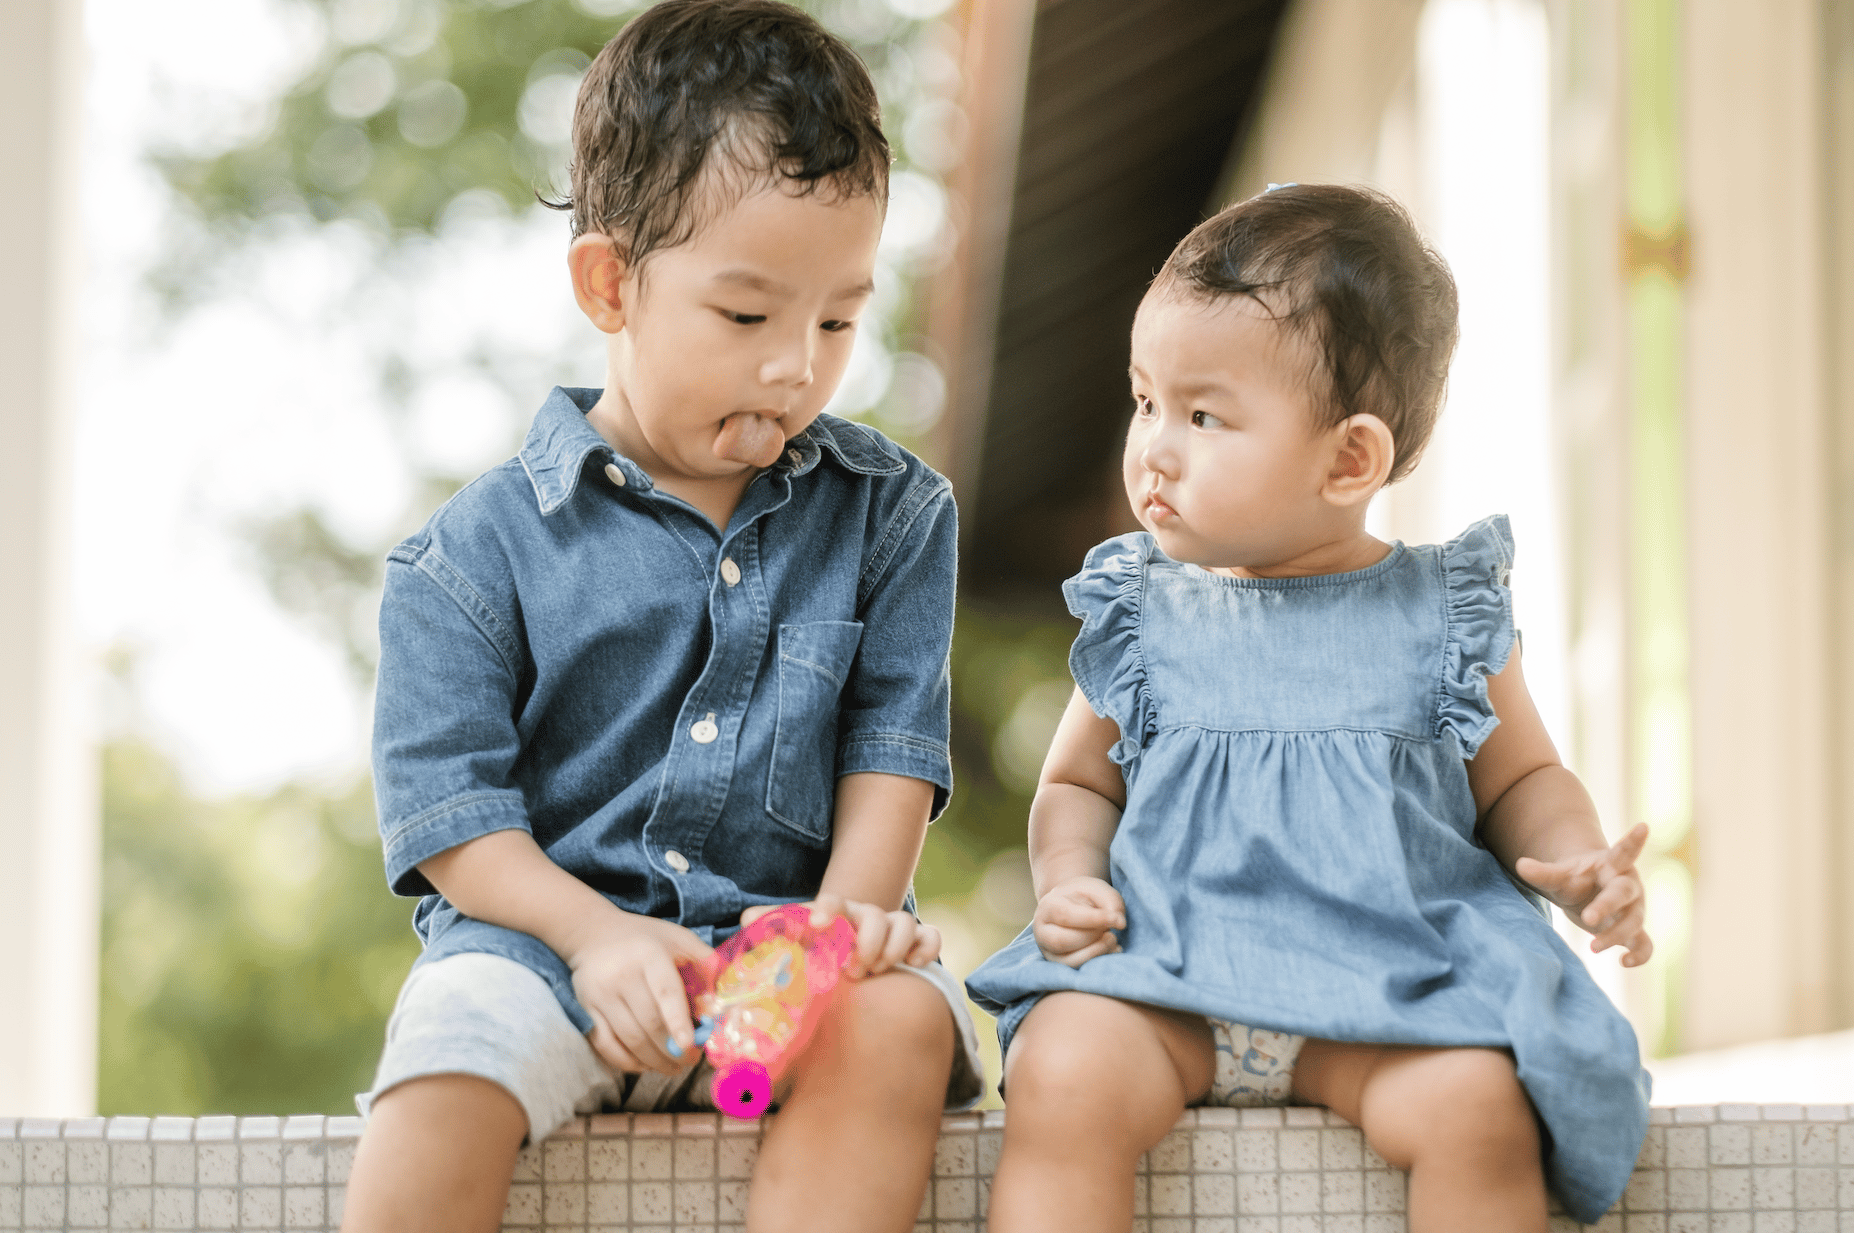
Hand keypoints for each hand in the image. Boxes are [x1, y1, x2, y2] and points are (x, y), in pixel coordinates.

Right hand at [565, 911, 713, 1073]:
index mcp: (649, 955)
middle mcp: (621, 975)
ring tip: (674, 1067)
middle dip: (673, 1049)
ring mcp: (600, 995)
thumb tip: (722, 999)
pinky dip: (628, 1062)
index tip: (690, 1045)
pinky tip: (646, 1064)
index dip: (678, 1021)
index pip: (665, 992)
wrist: (593, 934)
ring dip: (655, 1061)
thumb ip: (703, 962)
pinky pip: (607, 1046)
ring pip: (629, 1039)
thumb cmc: (645, 939)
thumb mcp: (678, 938)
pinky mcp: (586, 1011)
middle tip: (691, 1061)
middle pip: (649, 1022)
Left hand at [741, 894, 940, 977]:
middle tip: (854, 969)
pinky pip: (931, 936)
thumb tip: (745, 919)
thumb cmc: (820, 948)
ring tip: (876, 971)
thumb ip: (774, 928)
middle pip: (875, 915)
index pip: (833, 901)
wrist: (853, 949)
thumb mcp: (797, 938)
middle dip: (867, 942)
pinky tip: (912, 965)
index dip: (827, 909)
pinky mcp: (916, 943)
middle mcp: (866, 916)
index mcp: (836, 913)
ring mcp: (893, 928)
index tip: (818, 924)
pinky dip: (926, 948)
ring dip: (893, 948)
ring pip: (905, 922)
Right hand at [1032, 876, 1124, 966]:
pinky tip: (1111, 950)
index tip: (1117, 920)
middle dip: (1092, 937)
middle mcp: (1042, 930)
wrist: (1073, 906)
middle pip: (1062, 940)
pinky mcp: (1059, 964)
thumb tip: (1120, 923)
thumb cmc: (1086, 897)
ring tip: (1112, 940)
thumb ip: (1110, 901)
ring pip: (1069, 960)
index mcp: (1048, 906)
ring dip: (1096, 952)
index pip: (1066, 916)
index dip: (1094, 919)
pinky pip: (1076, 969)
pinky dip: (1097, 961)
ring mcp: (1048, 950)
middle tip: (1111, 931)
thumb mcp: (1098, 890)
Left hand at [1514, 823, 1653, 966]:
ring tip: (1593, 947)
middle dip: (1608, 906)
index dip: (1633, 841)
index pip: (1624, 852)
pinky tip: (1624, 962)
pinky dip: (1640, 955)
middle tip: (1588, 918)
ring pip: (1634, 922)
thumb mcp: (1560, 874)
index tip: (1643, 826)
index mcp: (1612, 865)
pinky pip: (1644, 945)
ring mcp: (1635, 909)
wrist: (1589, 895)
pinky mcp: (1636, 931)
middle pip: (1624, 894)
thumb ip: (1543, 872)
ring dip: (1616, 935)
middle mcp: (1628, 886)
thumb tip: (1520, 865)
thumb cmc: (1577, 880)